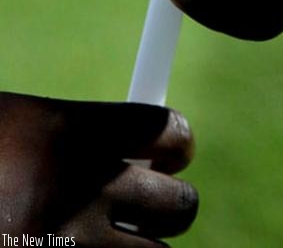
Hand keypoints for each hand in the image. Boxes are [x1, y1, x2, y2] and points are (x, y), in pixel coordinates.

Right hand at [0, 92, 196, 244]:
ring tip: (99, 236)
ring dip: (139, 245)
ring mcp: (71, 244)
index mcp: (70, 131)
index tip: (165, 157)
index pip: (170, 129)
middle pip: (180, 202)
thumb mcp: (20, 128)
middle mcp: (81, 188)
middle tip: (144, 208)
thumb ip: (81, 135)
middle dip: (169, 206)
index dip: (177, 145)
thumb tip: (145, 150)